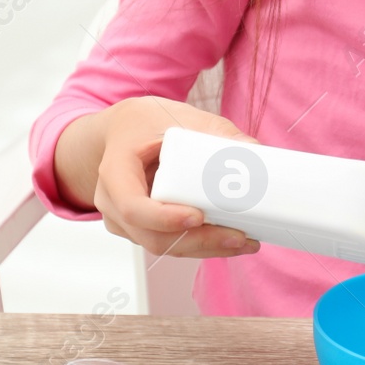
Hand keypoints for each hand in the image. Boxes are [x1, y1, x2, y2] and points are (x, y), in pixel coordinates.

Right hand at [65, 96, 264, 258]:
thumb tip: (252, 149)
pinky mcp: (141, 229)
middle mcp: (112, 201)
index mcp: (115, 170)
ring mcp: (124, 220)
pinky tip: (228, 240)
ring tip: (243, 240)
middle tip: (237, 236)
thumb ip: (213, 131)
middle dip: (198, 241)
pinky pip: (168, 244)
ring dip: (204, 248)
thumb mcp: (176, 116)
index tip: (198, 216)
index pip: (132, 206)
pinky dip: (198, 245)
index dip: (164, 218)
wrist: (122, 132)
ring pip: (163, 246)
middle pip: (152, 236)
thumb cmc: (144, 123)